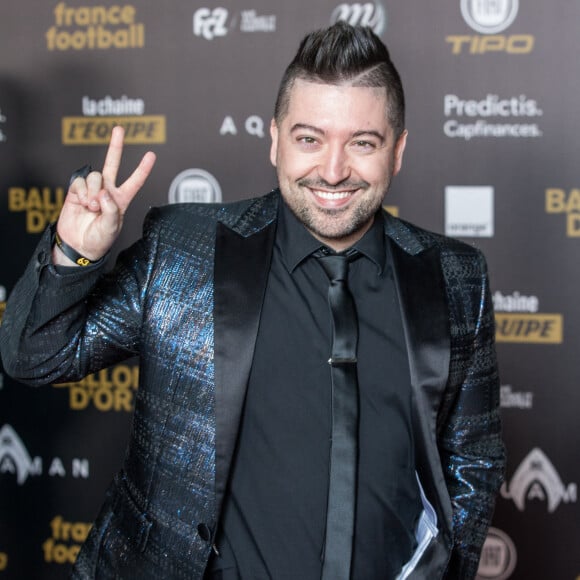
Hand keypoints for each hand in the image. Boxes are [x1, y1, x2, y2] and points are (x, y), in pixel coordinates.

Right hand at [53, 126, 156, 265]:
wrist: (79, 245)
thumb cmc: (99, 239)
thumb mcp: (112, 227)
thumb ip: (112, 209)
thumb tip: (104, 192)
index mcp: (121, 200)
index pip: (135, 182)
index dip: (143, 168)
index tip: (151, 155)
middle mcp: (108, 192)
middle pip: (112, 164)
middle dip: (115, 146)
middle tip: (119, 128)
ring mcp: (92, 190)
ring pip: (95, 176)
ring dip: (94, 191)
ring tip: (93, 207)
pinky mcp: (77, 191)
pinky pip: (80, 182)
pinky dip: (82, 192)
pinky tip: (83, 203)